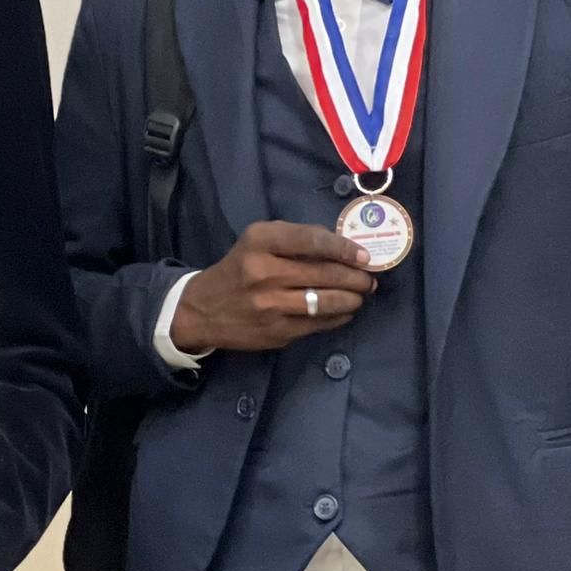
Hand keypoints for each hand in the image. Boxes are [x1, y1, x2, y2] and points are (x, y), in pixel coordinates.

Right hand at [171, 221, 376, 353]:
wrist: (202, 310)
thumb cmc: (238, 269)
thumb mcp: (257, 242)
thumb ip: (296, 239)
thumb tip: (343, 246)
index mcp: (259, 243)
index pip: (313, 240)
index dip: (345, 248)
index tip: (364, 256)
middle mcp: (264, 272)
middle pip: (327, 273)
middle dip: (357, 276)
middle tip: (368, 278)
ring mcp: (271, 305)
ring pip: (328, 301)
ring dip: (353, 298)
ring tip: (360, 295)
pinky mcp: (277, 331)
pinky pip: (320, 323)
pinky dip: (339, 316)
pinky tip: (344, 310)